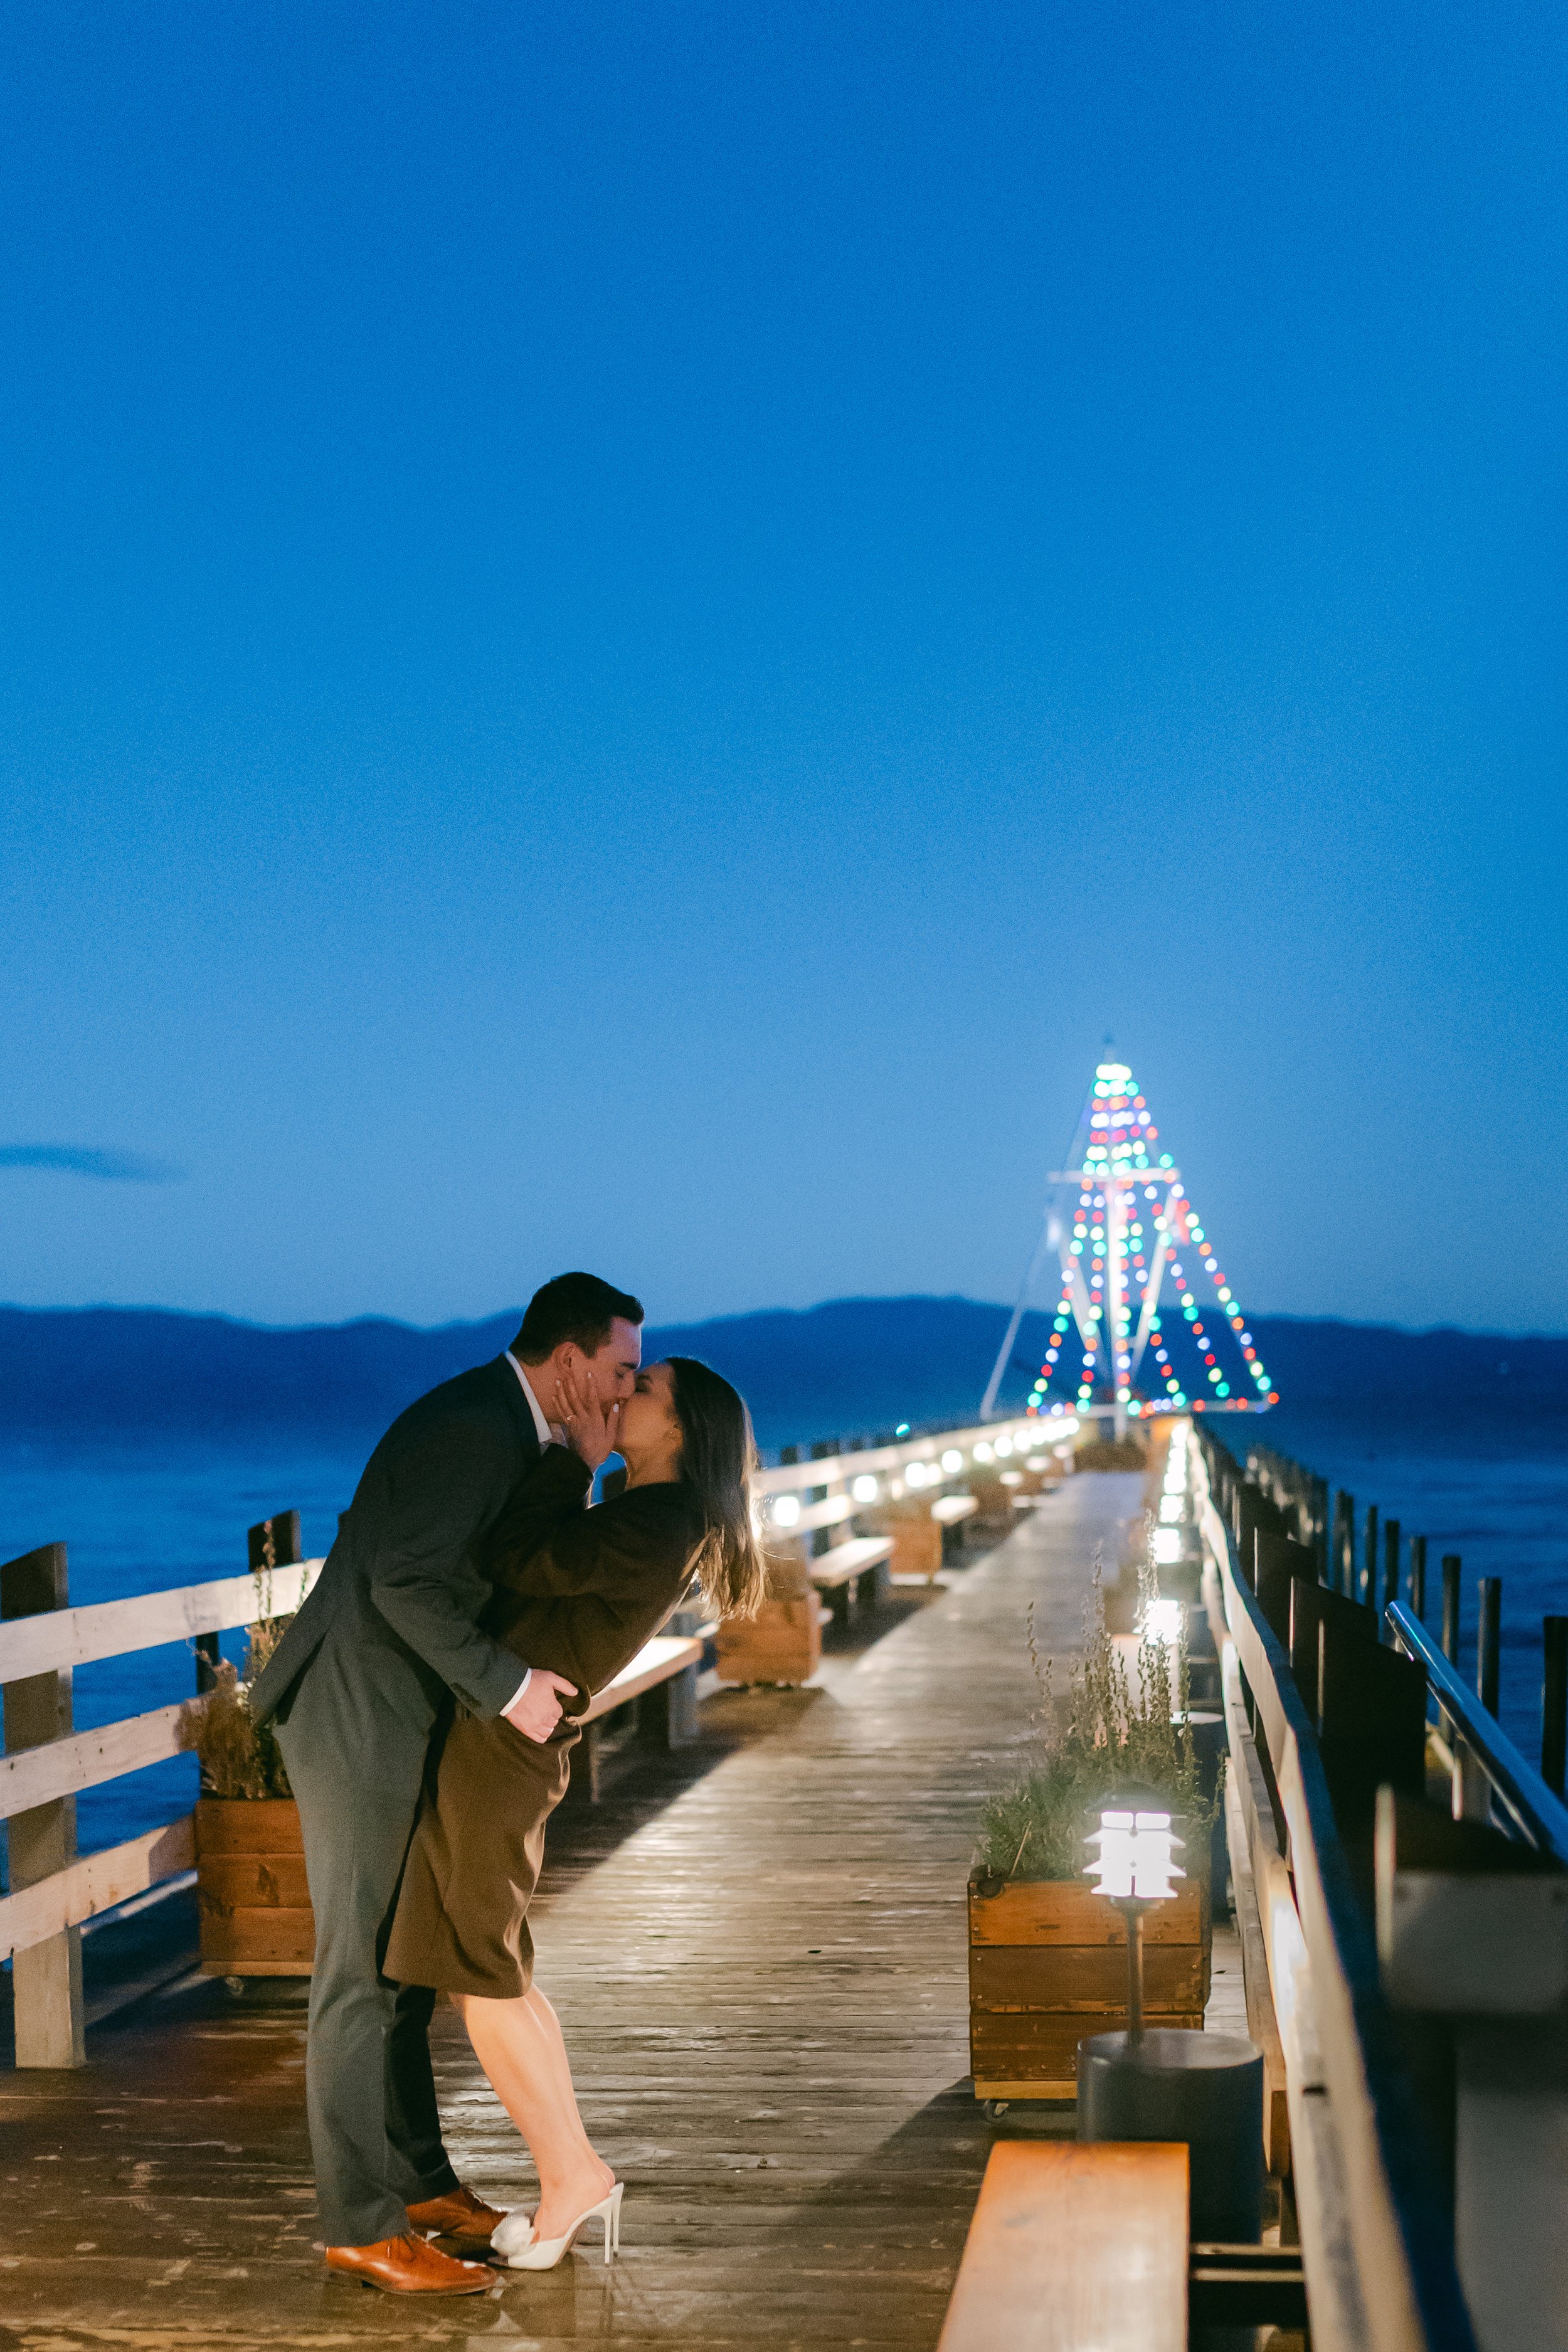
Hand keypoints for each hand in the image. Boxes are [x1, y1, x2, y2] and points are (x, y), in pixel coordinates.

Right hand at [502, 1669, 576, 1743]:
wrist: (510, 1689)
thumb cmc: (531, 1681)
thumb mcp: (550, 1678)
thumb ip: (565, 1685)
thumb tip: (575, 1692)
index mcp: (553, 1707)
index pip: (559, 1713)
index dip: (554, 1707)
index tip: (548, 1702)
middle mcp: (546, 1719)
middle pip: (553, 1722)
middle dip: (550, 1716)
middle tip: (543, 1709)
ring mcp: (536, 1726)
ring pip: (548, 1732)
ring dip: (546, 1726)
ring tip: (541, 1719)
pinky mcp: (526, 1730)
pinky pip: (539, 1739)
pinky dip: (541, 1736)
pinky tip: (539, 1730)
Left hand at [555, 1357, 620, 1471]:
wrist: (583, 1461)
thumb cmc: (599, 1449)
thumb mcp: (611, 1436)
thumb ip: (613, 1420)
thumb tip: (617, 1404)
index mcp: (594, 1419)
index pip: (592, 1399)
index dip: (590, 1385)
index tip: (588, 1373)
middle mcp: (582, 1418)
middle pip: (575, 1398)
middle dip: (571, 1385)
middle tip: (567, 1373)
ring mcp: (573, 1422)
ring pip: (565, 1404)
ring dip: (561, 1391)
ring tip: (557, 1380)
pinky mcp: (567, 1427)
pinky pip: (561, 1413)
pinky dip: (557, 1404)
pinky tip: (554, 1396)